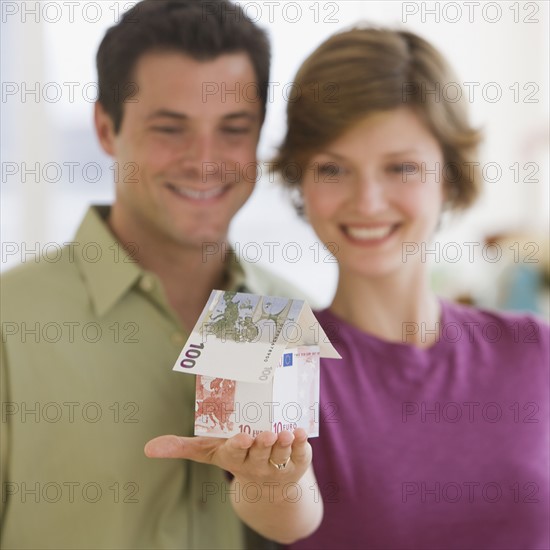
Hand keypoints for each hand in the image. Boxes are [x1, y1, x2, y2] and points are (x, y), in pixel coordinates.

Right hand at [144, 429, 310, 484]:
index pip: (235, 453)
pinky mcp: (297, 462)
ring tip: (285, 432)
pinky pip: (300, 454)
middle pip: (259, 454)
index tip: (242, 438)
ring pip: (280, 454)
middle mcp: (256, 464)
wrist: (269, 484)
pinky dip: (301, 444)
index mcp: (234, 458)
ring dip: (283, 443)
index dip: (239, 446)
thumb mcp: (210, 452)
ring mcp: (278, 465)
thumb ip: (183, 447)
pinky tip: (300, 431)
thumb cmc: (236, 457)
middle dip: (262, 443)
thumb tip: (148, 448)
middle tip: (266, 432)